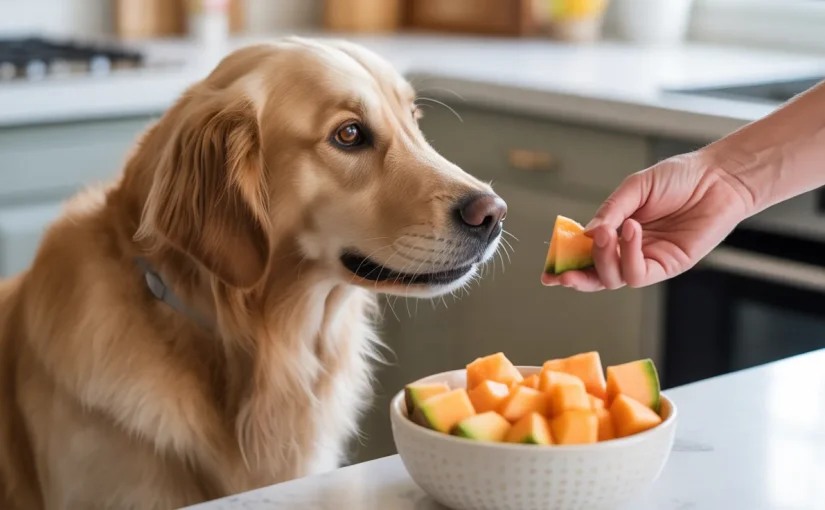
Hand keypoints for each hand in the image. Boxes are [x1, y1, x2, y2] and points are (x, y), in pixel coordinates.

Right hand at [542, 151, 753, 290]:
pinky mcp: (667, 266)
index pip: (585, 253)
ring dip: (604, 259)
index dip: (566, 264)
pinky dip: (628, 255)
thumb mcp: (635, 187)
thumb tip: (586, 234)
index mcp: (616, 230)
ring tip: (610, 233)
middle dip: (576, 277)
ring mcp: (647, 259)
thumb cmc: (679, 177)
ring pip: (613, 278)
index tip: (549, 271)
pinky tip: (631, 231)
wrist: (718, 178)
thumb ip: (610, 211)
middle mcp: (629, 249)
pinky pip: (638, 273)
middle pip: (595, 274)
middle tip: (563, 272)